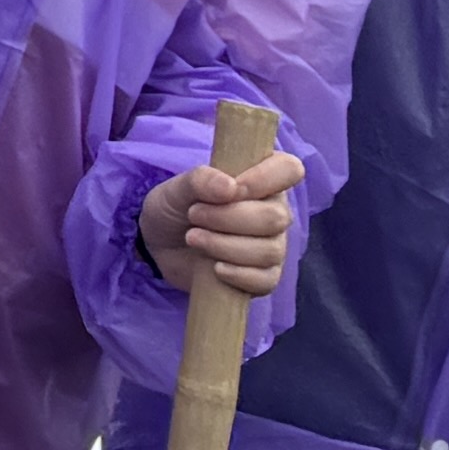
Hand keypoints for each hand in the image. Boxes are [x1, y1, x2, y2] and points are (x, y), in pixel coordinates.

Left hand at [142, 143, 306, 302]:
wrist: (160, 246)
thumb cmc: (175, 208)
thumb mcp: (176, 188)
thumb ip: (200, 180)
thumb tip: (230, 187)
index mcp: (262, 178)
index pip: (288, 169)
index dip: (263, 179)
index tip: (229, 190)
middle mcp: (275, 210)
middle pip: (276, 217)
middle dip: (229, 218)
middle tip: (194, 215)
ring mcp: (272, 245)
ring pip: (270, 251)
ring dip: (225, 246)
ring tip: (194, 238)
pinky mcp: (264, 276)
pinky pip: (267, 280)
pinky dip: (238, 275)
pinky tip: (214, 269)